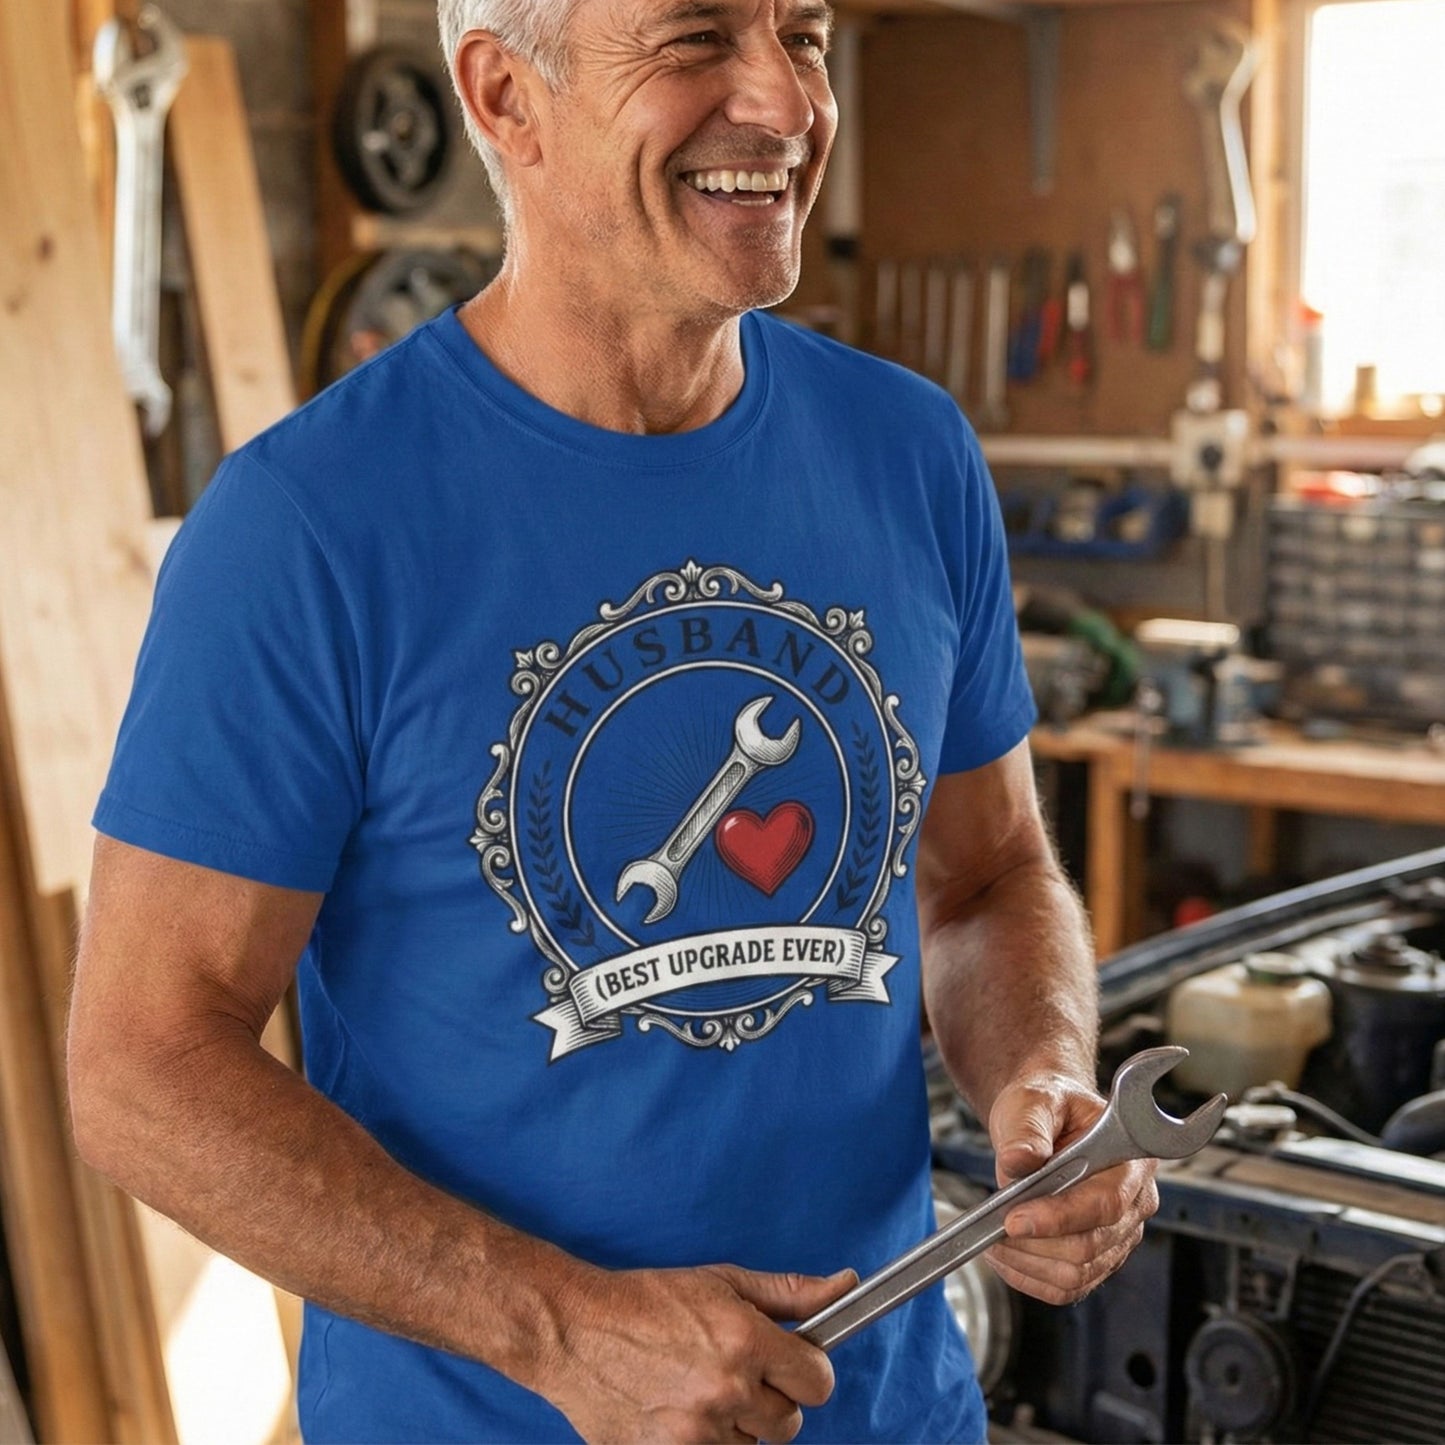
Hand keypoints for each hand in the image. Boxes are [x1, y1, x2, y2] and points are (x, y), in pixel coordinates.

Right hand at [540, 1261, 856, 1442]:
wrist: (575, 1331)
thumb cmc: (650, 1300)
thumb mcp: (723, 1282)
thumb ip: (790, 1294)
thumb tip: (845, 1286)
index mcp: (745, 1341)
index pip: (818, 1382)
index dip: (807, 1371)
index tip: (790, 1364)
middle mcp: (726, 1390)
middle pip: (789, 1423)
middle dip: (769, 1398)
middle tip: (733, 1371)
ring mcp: (696, 1433)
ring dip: (736, 1425)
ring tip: (698, 1387)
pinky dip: (706, 1443)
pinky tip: (680, 1411)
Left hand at [984, 1075, 1157, 1305]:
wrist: (1045, 1118)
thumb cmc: (1046, 1106)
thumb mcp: (1032, 1102)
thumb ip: (1028, 1129)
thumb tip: (1020, 1161)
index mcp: (1129, 1160)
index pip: (1105, 1203)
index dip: (1060, 1217)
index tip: (1014, 1218)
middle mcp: (1135, 1202)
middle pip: (1090, 1246)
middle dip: (1035, 1242)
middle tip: (994, 1225)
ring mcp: (1119, 1234)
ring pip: (1077, 1273)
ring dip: (1028, 1263)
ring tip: (994, 1240)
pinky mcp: (1100, 1256)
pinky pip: (1069, 1286)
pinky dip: (1032, 1278)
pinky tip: (1007, 1257)